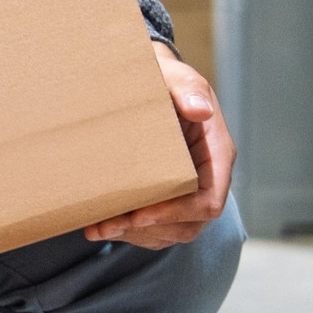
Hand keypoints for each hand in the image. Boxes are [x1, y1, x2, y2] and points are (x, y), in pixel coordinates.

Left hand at [84, 43, 235, 249]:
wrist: (148, 82)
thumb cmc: (164, 79)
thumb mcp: (177, 77)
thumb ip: (188, 90)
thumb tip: (200, 111)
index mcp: (216, 155)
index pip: (208, 200)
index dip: (176, 213)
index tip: (139, 215)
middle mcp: (208, 179)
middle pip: (189, 224)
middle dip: (146, 229)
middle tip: (104, 226)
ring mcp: (189, 193)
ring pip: (170, 232)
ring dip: (132, 235)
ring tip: (96, 228)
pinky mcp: (169, 199)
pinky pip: (156, 229)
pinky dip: (128, 232)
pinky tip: (100, 225)